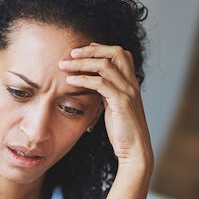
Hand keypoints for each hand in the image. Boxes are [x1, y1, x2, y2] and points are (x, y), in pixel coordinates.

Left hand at [59, 43, 152, 167]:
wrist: (134, 150)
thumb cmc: (122, 131)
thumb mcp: (113, 106)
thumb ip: (105, 92)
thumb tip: (90, 82)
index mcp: (130, 82)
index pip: (120, 54)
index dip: (101, 48)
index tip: (82, 50)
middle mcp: (131, 83)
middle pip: (115, 52)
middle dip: (92, 49)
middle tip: (72, 52)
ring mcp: (128, 92)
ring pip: (105, 65)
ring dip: (82, 63)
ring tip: (64, 65)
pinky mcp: (121, 103)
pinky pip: (100, 84)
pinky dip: (83, 79)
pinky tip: (70, 81)